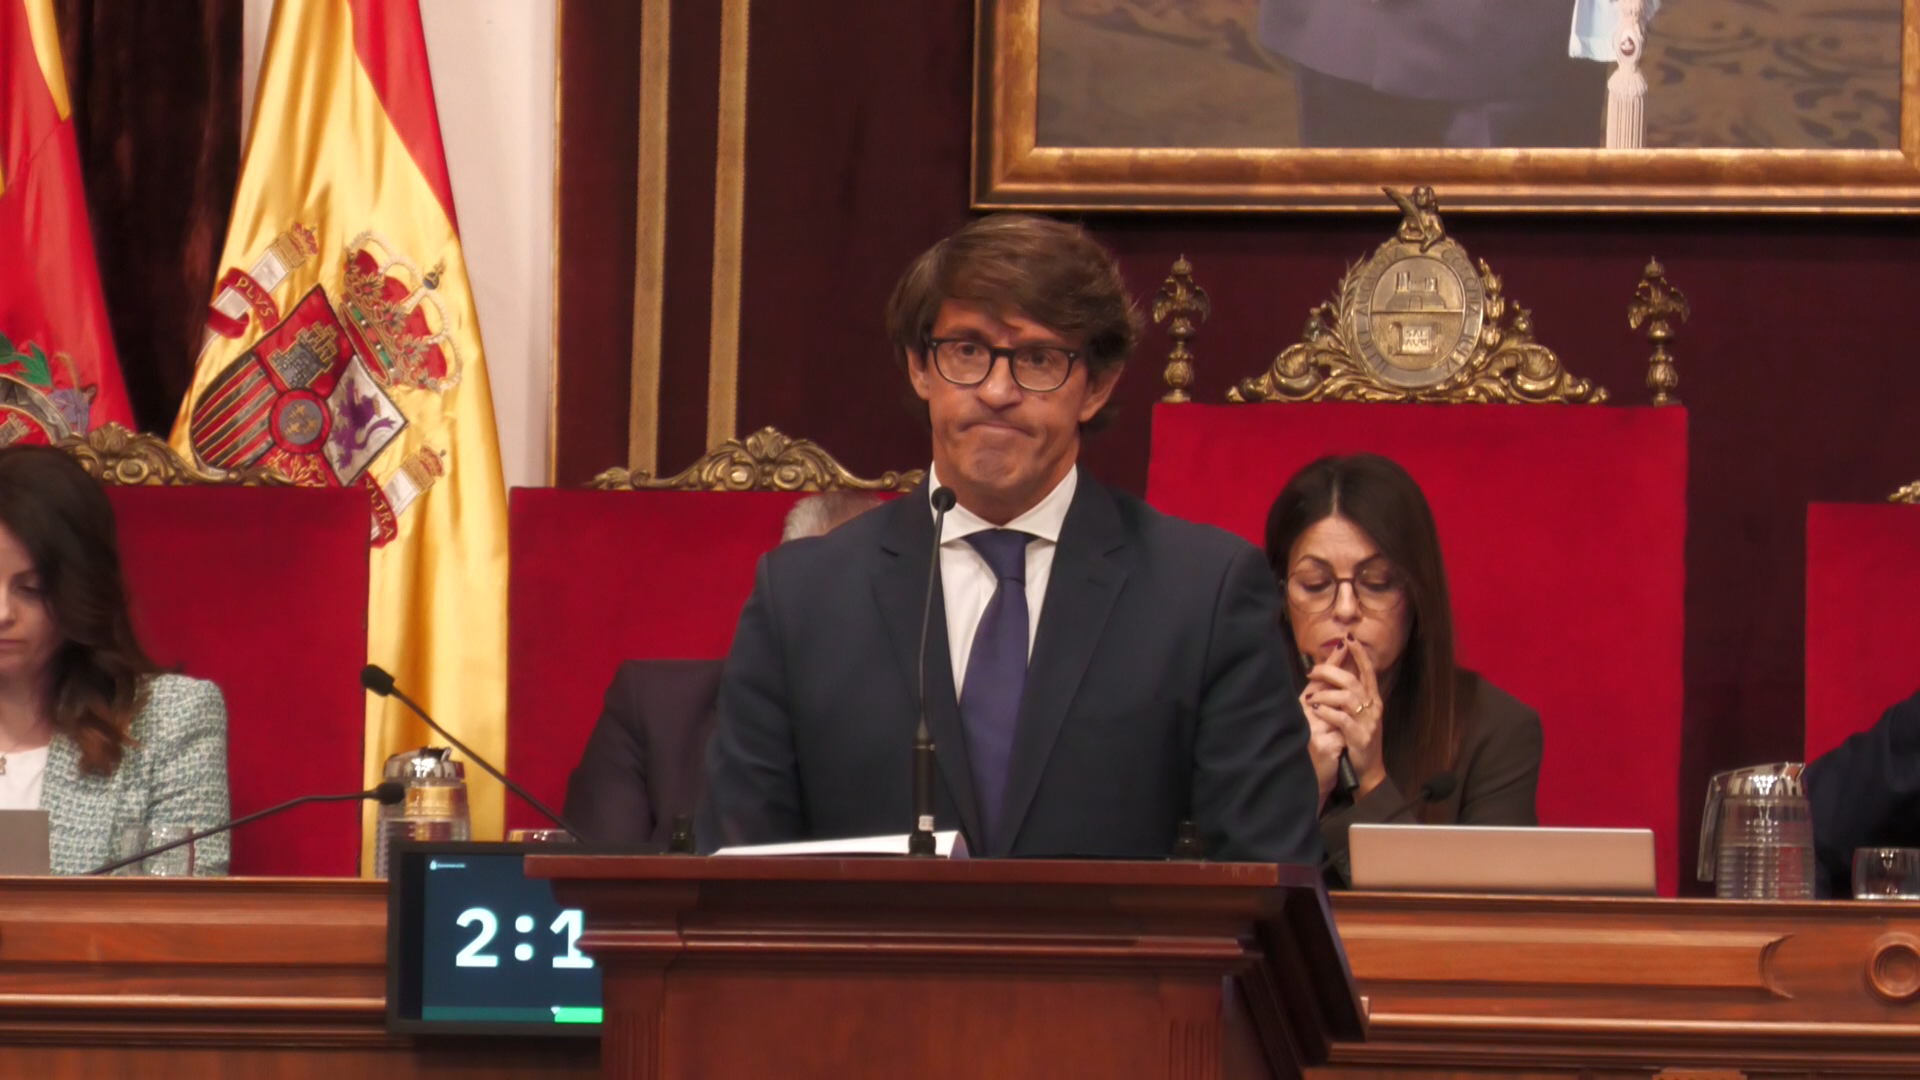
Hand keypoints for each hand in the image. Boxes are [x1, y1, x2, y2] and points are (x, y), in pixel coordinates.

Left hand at [1302, 637, 1385, 795]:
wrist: (1369, 769)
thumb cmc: (1358, 736)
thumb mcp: (1359, 712)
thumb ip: (1350, 693)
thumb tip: (1336, 671)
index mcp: (1373, 699)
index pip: (1368, 671)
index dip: (1359, 654)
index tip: (1349, 638)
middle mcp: (1373, 707)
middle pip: (1351, 680)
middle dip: (1330, 672)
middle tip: (1312, 671)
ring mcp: (1368, 722)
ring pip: (1346, 697)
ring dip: (1324, 695)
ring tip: (1310, 698)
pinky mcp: (1359, 737)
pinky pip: (1341, 719)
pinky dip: (1327, 713)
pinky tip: (1316, 711)